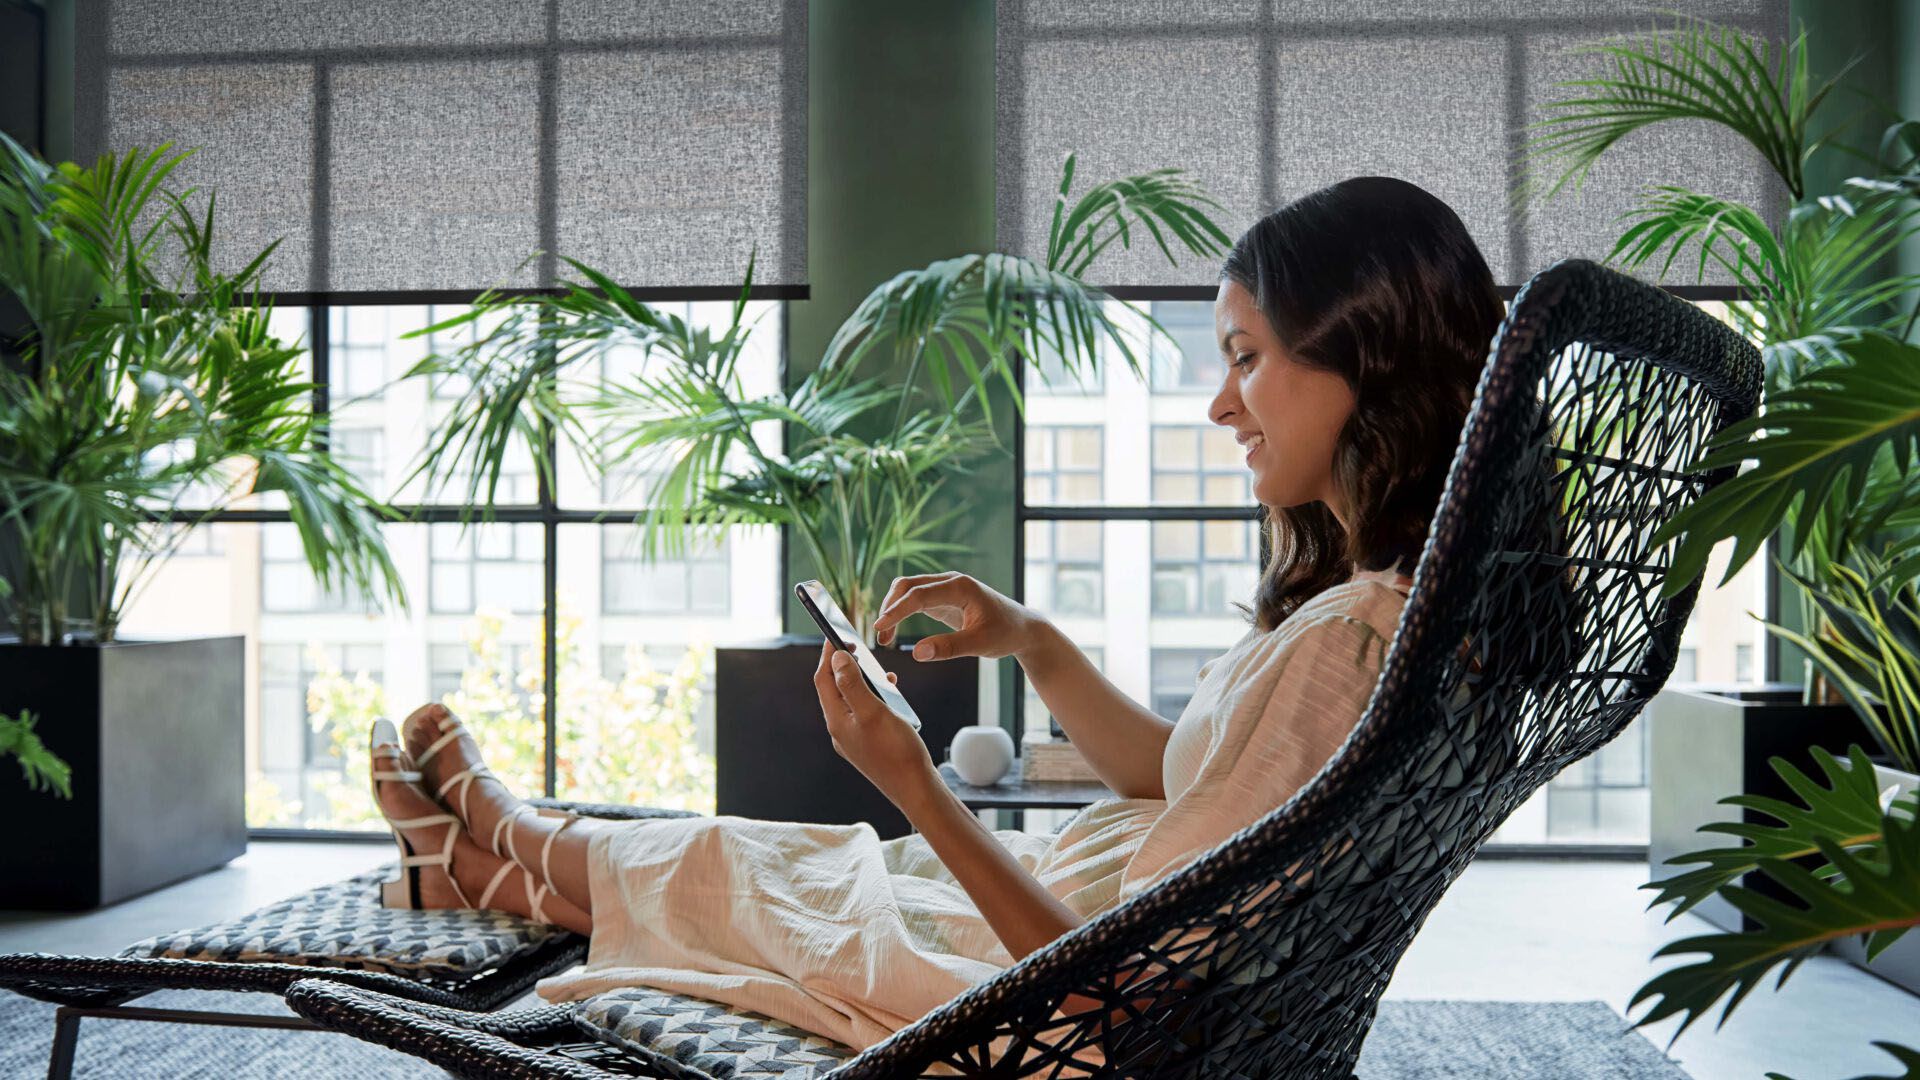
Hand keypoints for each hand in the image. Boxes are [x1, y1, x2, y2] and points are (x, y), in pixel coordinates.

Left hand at [812, 641, 936, 808]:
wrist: (915, 789)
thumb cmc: (897, 751)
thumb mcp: (874, 711)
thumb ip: (852, 684)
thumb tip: (837, 658)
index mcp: (837, 720)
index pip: (823, 679)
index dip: (828, 654)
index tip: (835, 633)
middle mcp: (841, 730)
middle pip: (834, 688)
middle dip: (842, 665)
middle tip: (855, 645)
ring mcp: (854, 738)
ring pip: (851, 700)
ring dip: (861, 680)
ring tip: (876, 667)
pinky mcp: (869, 744)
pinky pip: (864, 712)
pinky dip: (873, 697)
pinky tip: (890, 694)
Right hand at [872, 571, 1045, 661]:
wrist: (1021, 628)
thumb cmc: (1005, 633)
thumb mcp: (979, 644)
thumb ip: (948, 648)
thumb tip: (917, 653)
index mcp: (960, 587)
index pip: (919, 594)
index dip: (897, 611)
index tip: (880, 628)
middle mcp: (950, 581)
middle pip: (907, 585)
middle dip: (890, 608)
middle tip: (879, 636)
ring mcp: (945, 588)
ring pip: (907, 590)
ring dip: (892, 610)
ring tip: (884, 637)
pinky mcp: (943, 598)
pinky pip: (914, 600)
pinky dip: (901, 613)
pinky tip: (893, 632)